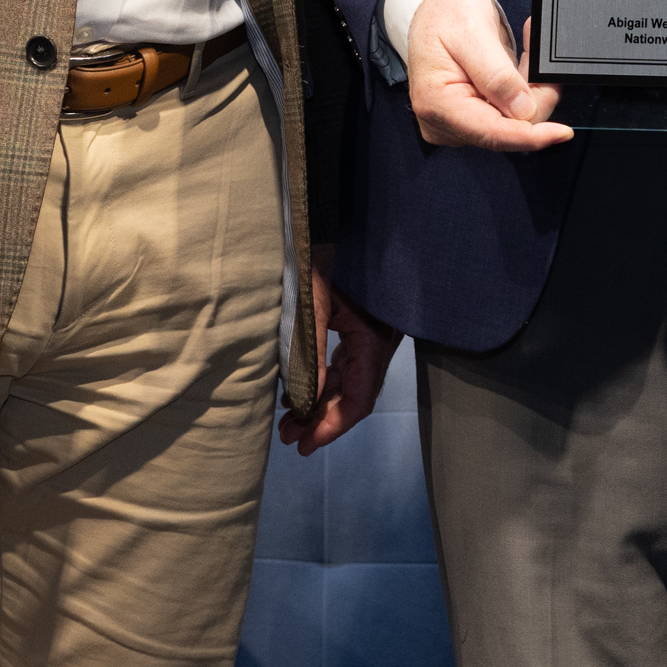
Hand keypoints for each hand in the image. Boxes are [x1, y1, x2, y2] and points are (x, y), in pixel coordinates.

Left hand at [280, 269, 404, 455]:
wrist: (332, 222)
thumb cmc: (323, 259)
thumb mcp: (313, 305)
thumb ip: (312, 354)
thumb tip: (306, 402)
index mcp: (373, 340)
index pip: (359, 400)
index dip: (332, 427)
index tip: (304, 444)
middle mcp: (378, 343)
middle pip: (354, 396)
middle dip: (321, 420)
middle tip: (288, 437)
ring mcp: (372, 336)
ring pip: (349, 383)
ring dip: (320, 404)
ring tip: (287, 420)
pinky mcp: (361, 328)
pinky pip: (345, 366)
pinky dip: (324, 383)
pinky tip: (298, 392)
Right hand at [403, 0, 571, 152]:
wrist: (435, 9)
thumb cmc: (445, 14)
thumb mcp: (472, 33)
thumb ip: (497, 75)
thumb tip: (523, 110)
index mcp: (436, 102)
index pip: (492, 134)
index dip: (532, 136)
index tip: (562, 132)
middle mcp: (441, 121)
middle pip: (506, 129)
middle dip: (534, 99)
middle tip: (542, 60)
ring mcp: (454, 123)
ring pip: (510, 123)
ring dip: (528, 92)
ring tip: (528, 52)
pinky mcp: (467, 118)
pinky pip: (505, 115)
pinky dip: (520, 92)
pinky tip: (519, 66)